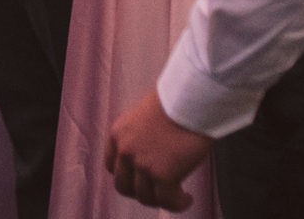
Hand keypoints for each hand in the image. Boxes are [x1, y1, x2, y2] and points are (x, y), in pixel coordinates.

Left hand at [105, 90, 210, 211]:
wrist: (191, 99)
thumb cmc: (177, 101)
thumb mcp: (145, 115)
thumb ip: (140, 135)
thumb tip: (153, 152)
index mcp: (118, 134)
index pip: (112, 166)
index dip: (127, 176)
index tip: (141, 179)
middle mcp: (126, 150)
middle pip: (124, 186)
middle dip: (140, 192)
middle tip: (158, 191)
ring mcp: (142, 164)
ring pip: (145, 197)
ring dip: (161, 200)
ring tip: (177, 195)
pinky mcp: (163, 175)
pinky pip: (167, 201)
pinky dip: (178, 204)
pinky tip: (186, 199)